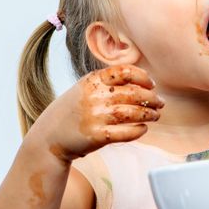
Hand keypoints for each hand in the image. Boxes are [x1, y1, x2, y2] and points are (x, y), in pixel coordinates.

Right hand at [28, 65, 163, 163]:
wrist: (49, 137)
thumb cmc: (72, 112)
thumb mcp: (84, 89)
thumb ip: (107, 83)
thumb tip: (141, 83)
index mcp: (92, 80)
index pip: (125, 71)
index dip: (143, 77)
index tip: (152, 84)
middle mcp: (94, 96)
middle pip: (133, 93)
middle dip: (152, 98)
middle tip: (160, 103)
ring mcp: (96, 116)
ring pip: (133, 113)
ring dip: (149, 114)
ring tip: (156, 115)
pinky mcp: (97, 136)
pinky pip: (126, 132)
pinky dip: (138, 130)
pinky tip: (143, 129)